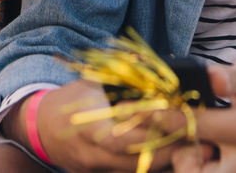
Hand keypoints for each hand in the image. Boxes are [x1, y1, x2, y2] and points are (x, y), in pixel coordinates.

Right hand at [14, 79, 194, 171]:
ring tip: (188, 143)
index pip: (128, 133)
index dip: (157, 126)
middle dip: (170, 146)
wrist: (40, 126)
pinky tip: (167, 152)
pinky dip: (150, 163)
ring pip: (138, 169)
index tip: (182, 116)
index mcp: (91, 124)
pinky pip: (129, 172)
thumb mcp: (96, 83)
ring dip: (165, 157)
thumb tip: (164, 72)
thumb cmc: (73, 98)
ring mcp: (95, 168)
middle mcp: (93, 152)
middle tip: (195, 134)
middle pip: (139, 157)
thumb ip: (127, 83)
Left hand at [171, 60, 235, 172]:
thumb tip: (206, 77)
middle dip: (179, 157)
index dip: (162, 117)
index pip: (193, 125)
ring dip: (193, 164)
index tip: (140, 110)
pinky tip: (211, 147)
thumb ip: (231, 77)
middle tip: (181, 134)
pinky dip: (207, 166)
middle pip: (195, 172)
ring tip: (199, 141)